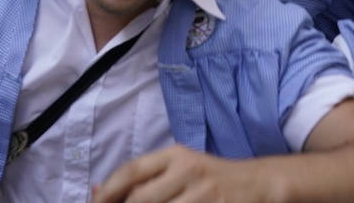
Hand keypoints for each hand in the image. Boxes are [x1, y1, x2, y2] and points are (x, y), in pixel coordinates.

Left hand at [93, 145, 261, 202]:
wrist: (257, 183)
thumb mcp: (179, 169)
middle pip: (142, 198)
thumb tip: (96, 192)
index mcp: (175, 155)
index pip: (133, 170)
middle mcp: (189, 170)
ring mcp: (205, 194)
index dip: (108, 190)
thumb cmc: (209, 179)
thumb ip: (143, 180)